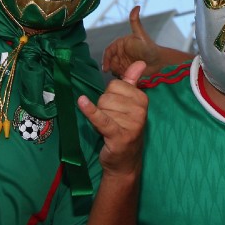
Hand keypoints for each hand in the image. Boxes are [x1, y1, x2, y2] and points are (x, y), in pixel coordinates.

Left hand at [77, 61, 146, 177]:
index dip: (111, 96)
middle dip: (105, 108)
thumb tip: (140, 62)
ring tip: (110, 129)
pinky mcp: (117, 134)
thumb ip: (133, 82)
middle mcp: (139, 110)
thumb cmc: (126, 130)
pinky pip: (101, 118)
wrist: (125, 162)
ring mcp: (130, 123)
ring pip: (102, 107)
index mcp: (142, 99)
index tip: (117, 110)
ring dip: (101, 118)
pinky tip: (82, 102)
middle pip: (107, 95)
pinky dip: (90, 111)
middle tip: (113, 121)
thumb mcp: (130, 106)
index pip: (116, 84)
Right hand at [102, 6, 161, 76]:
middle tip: (119, 72)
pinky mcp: (126, 69)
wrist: (159, 61)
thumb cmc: (150, 47)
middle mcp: (121, 52)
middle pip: (110, 61)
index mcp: (121, 43)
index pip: (109, 51)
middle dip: (113, 67)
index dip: (106, 59)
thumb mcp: (141, 35)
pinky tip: (126, 78)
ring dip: (117, 72)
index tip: (106, 68)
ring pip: (114, 68)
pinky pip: (119, 74)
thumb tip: (136, 6)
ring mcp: (123, 61)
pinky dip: (121, 77)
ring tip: (125, 75)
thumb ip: (135, 22)